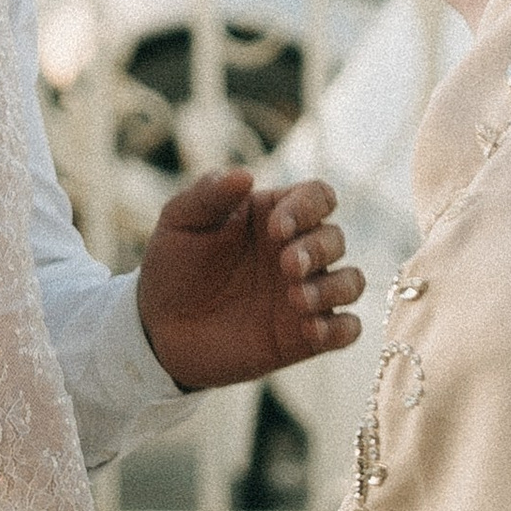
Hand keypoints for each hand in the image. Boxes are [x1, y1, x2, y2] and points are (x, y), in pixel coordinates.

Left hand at [135, 169, 364, 389]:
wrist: (158, 327)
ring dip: (334, 288)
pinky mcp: (304, 336)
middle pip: (336, 238)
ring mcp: (305, 293)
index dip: (308, 207)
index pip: (318, 196)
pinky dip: (340, 328)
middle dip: (318, 249)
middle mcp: (297, 251)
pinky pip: (347, 330)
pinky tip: (310, 330)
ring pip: (352, 282)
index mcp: (275, 215)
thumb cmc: (172, 265)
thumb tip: (246, 175)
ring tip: (296, 300)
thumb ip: (209, 194)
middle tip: (286, 265)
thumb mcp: (180, 221)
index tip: (276, 228)